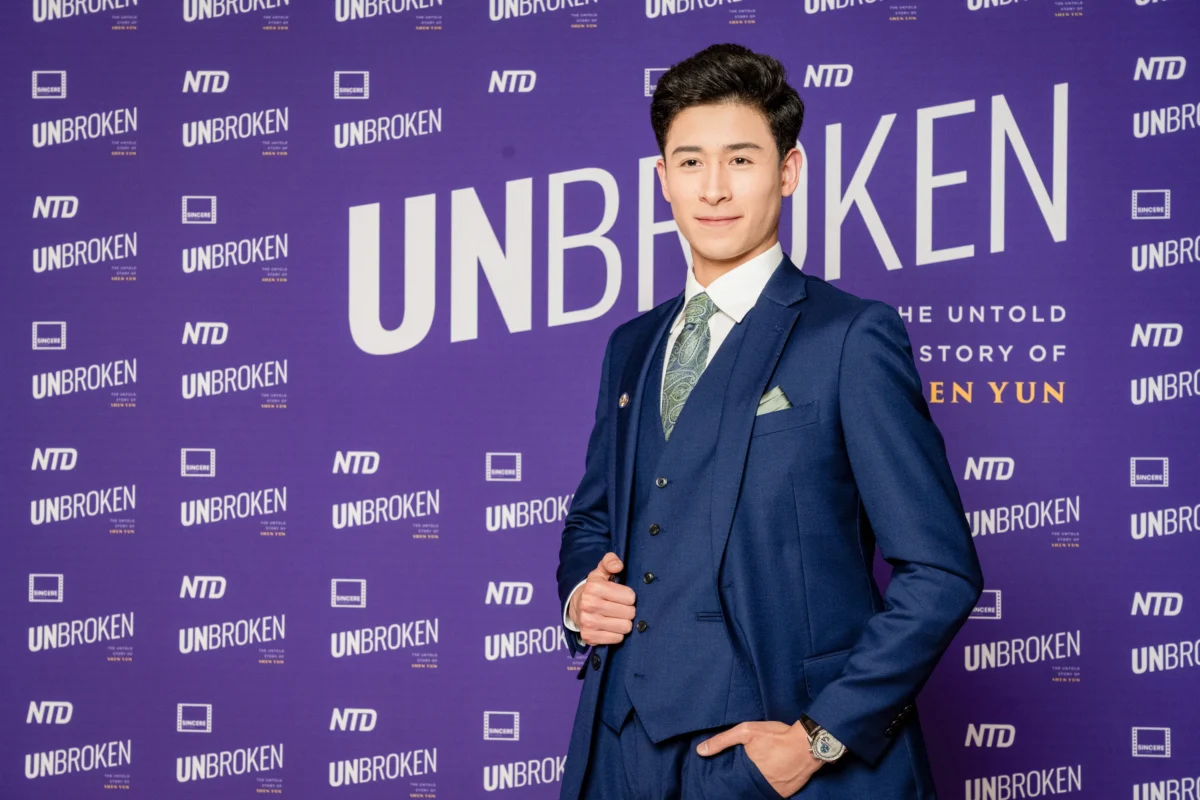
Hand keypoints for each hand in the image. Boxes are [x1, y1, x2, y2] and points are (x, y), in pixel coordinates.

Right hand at [570, 552, 636, 646]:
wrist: (575, 606)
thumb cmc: (595, 588)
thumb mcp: (601, 571)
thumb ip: (610, 561)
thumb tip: (618, 566)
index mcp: (594, 588)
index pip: (630, 597)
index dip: (630, 597)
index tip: (624, 596)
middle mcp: (588, 605)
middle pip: (629, 613)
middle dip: (629, 610)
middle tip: (622, 608)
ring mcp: (588, 622)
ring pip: (624, 627)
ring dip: (624, 623)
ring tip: (618, 617)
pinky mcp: (589, 637)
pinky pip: (616, 639)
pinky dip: (617, 634)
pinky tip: (611, 627)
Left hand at [697, 721, 822, 796]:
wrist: (808, 744)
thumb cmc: (777, 735)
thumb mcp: (747, 730)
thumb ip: (722, 741)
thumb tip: (700, 751)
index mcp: (746, 771)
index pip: (729, 781)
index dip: (725, 779)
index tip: (721, 776)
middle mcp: (758, 785)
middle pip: (742, 787)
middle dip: (739, 782)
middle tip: (740, 774)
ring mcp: (772, 792)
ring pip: (756, 791)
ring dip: (753, 785)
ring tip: (752, 777)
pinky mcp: (784, 794)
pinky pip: (770, 794)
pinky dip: (767, 788)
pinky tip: (767, 779)